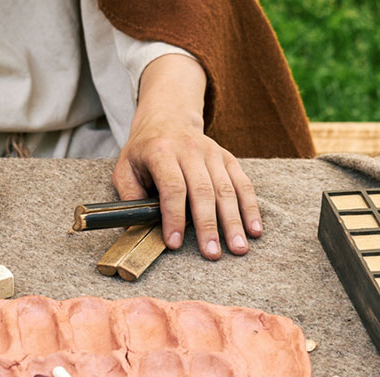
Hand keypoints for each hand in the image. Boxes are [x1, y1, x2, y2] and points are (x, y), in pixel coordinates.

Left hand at [112, 54, 261, 259]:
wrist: (167, 118)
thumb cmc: (144, 152)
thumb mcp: (125, 168)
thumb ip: (129, 197)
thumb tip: (136, 228)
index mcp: (161, 151)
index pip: (172, 187)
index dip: (174, 216)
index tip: (174, 244)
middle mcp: (190, 150)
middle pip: (203, 190)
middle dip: (208, 225)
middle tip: (212, 254)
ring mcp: (212, 153)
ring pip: (226, 189)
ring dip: (233, 221)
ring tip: (238, 249)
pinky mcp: (228, 158)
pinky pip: (243, 183)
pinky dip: (250, 208)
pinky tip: (254, 229)